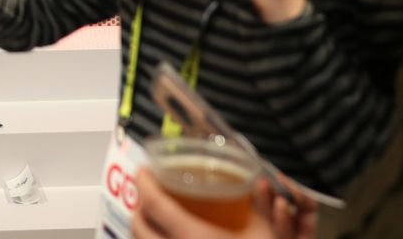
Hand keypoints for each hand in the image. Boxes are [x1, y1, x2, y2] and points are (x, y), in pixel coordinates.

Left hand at [132, 169, 316, 238]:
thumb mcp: (263, 233)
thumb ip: (256, 207)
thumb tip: (254, 184)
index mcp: (194, 237)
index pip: (154, 203)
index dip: (144, 182)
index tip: (145, 170)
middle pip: (139, 225)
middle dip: (139, 204)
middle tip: (150, 192)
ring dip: (142, 228)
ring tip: (155, 217)